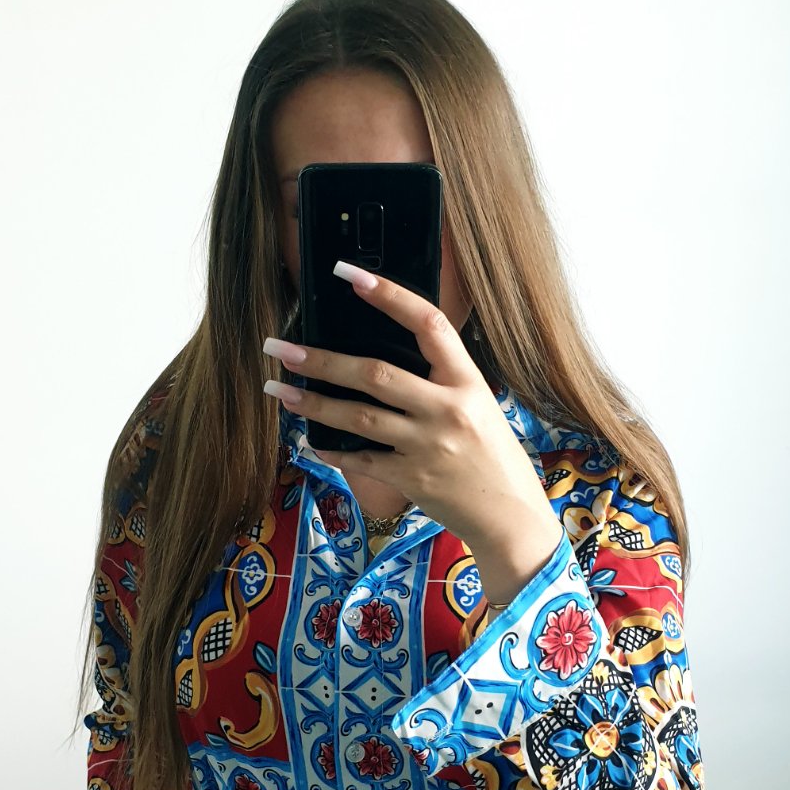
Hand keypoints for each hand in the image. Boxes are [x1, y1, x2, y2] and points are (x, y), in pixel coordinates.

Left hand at [263, 262, 558, 552]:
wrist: (511, 515)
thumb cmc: (493, 456)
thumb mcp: (479, 406)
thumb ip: (440, 382)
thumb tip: (385, 358)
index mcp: (467, 382)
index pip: (428, 324)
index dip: (389, 295)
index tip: (351, 275)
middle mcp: (447, 410)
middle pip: (376, 374)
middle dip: (322, 360)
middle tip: (281, 347)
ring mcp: (428, 446)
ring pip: (359, 417)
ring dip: (313, 402)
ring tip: (279, 389)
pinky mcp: (412, 478)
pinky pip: (361, 460)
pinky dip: (332, 450)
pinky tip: (308, 440)